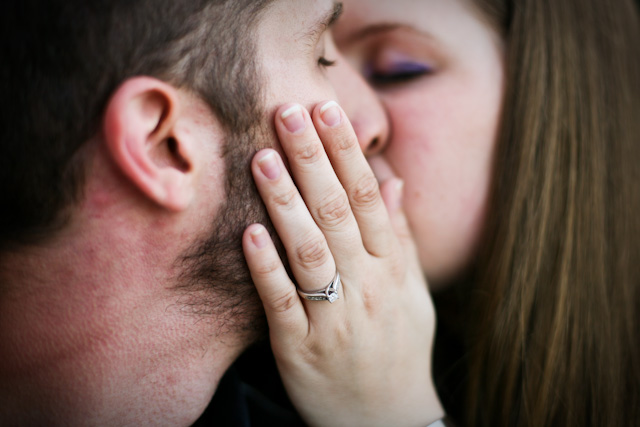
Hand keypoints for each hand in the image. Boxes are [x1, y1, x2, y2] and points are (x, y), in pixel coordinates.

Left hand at [242, 101, 443, 425]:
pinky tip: (249, 233)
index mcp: (391, 269)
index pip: (369, 198)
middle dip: (313, 159)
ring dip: (286, 203)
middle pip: (338, 213)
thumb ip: (399, 236)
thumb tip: (393, 182)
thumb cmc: (398, 347)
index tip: (327, 109)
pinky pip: (283, 304)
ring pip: (310, 252)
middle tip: (287, 111)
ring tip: (262, 157)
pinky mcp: (301, 348)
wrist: (388, 420)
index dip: (348, 152)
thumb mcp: (411, 292)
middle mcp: (366, 287)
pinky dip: (267, 269)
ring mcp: (334, 318)